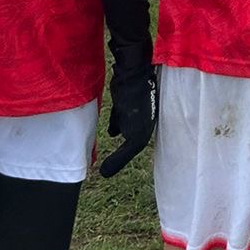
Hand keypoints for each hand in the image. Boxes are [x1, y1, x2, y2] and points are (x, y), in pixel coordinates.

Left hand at [99, 52, 155, 177]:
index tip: (110, 171)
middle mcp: (142, 122)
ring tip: (110, 147)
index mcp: (146, 131)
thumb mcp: (133, 137)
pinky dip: (114, 124)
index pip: (136, 150)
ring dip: (119, 136)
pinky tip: (111, 130)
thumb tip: (103, 175)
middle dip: (123, 151)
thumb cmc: (136, 104)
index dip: (124, 160)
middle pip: (132, 141)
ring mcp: (133, 111)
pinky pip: (118, 118)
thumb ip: (120, 157)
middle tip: (110, 164)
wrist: (132, 74)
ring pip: (124, 129)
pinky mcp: (124, 102)